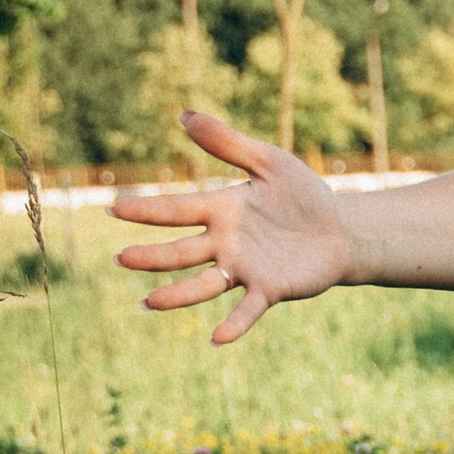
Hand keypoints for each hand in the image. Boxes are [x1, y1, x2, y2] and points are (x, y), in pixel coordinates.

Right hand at [112, 107, 353, 341]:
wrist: (341, 230)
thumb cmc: (302, 196)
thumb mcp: (268, 161)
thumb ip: (228, 142)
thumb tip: (183, 114)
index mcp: (221, 210)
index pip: (176, 210)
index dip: (146, 210)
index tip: (113, 208)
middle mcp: (225, 243)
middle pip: (181, 251)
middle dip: (151, 256)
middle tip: (120, 258)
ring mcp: (245, 268)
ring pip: (204, 284)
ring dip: (177, 295)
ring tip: (148, 302)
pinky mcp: (270, 289)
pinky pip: (248, 309)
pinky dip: (234, 324)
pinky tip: (217, 338)